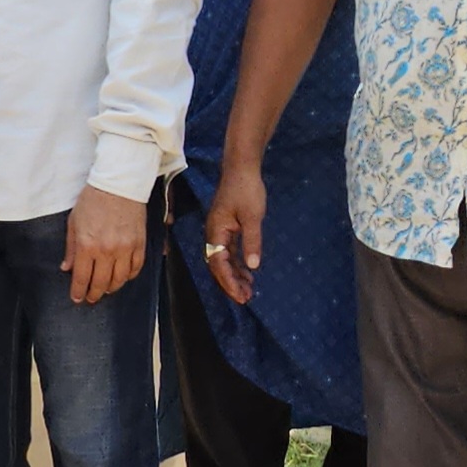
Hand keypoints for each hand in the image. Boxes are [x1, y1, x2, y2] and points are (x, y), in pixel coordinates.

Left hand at [64, 186, 148, 306]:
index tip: (77, 298)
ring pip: (120, 280)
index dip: (79, 292)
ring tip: (106, 289)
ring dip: (111, 288)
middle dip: (94, 294)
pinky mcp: (139, 244)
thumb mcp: (74, 222)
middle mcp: (107, 250)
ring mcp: (126, 249)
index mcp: (88, 245)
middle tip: (91, 298)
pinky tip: (122, 277)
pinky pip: (136, 268)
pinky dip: (129, 276)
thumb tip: (67, 268)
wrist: (118, 184)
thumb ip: (71, 248)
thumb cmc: (93, 200)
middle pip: (101, 283)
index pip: (82, 278)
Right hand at [201, 163, 264, 304]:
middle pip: (218, 265)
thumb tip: (253, 266)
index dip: (228, 281)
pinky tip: (248, 273)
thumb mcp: (253, 217)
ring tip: (249, 290)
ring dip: (235, 275)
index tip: (240, 295)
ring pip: (224, 260)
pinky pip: (229, 251)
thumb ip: (252, 242)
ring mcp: (220, 231)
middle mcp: (214, 233)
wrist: (242, 167)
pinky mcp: (227, 227)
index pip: (218, 263)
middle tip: (245, 299)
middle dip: (230, 283)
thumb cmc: (246, 189)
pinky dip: (238, 264)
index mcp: (216, 231)